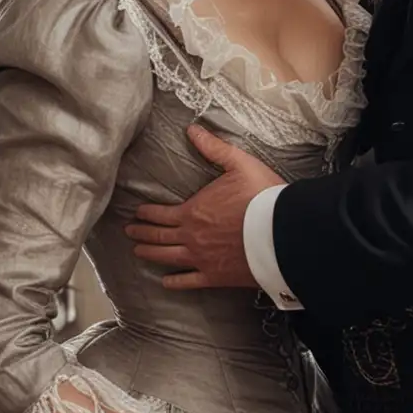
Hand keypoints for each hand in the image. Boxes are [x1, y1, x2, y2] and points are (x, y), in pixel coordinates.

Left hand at [126, 126, 281, 289]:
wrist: (282, 232)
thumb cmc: (262, 196)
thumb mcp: (239, 163)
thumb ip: (214, 148)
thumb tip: (192, 129)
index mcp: (193, 212)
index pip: (161, 214)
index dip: (147, 213)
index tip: (136, 213)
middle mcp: (191, 238)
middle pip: (159, 237)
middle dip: (142, 233)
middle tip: (130, 232)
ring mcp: (201, 260)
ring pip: (167, 258)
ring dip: (151, 254)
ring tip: (139, 252)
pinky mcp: (216, 277)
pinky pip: (188, 282)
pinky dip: (174, 282)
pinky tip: (166, 282)